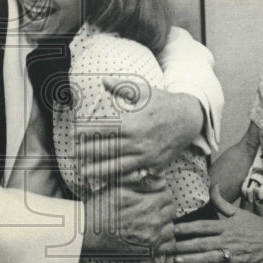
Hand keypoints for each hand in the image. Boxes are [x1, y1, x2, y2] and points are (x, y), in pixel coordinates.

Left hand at [79, 80, 202, 189]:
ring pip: (118, 165)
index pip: (104, 130)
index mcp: (133, 122)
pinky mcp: (155, 165)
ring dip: (99, 170)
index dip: (86, 133)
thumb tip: (103, 80)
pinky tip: (108, 181)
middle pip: (108, 149)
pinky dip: (121, 178)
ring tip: (84, 173)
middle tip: (73, 156)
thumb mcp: (143, 91)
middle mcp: (138, 141)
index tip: (72, 135)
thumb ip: (121, 88)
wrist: (189, 118)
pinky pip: (135, 174)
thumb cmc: (163, 102)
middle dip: (88, 152)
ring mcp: (147, 155)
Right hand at [82, 185, 177, 257]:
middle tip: (153, 207)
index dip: (161, 193)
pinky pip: (169, 245)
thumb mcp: (117, 188)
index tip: (154, 195)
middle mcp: (152, 222)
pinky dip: (165, 240)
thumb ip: (139, 182)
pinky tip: (154, 235)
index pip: (168, 195)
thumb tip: (158, 177)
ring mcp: (152, 239)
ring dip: (165, 223)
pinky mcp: (148, 252)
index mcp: (146, 204)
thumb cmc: (99, 209)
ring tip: (152, 221)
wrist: (86, 233)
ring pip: (171, 227)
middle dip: (164, 207)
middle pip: (172, 210)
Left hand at [171, 186, 262, 262]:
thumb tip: (212, 185)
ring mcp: (234, 254)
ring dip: (192, 259)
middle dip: (183, 245)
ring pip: (209, 257)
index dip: (186, 228)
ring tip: (177, 261)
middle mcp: (228, 239)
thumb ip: (221, 201)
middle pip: (202, 243)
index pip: (202, 226)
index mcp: (226, 225)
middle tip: (166, 248)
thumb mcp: (238, 211)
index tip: (171, 230)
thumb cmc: (257, 225)